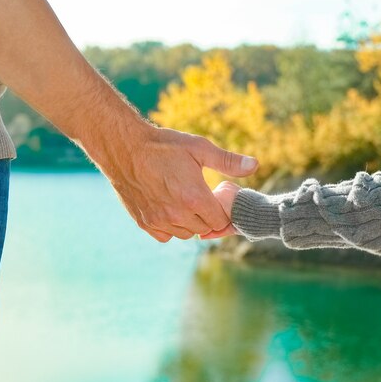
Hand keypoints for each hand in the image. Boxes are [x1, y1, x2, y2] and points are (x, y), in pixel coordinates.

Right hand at [90, 125, 256, 241]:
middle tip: (199, 195)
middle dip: (207, 214)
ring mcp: (159, 220)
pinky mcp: (145, 223)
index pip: (220, 220)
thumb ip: (228, 160)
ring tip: (184, 200)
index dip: (221, 209)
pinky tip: (168, 208)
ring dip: (189, 222)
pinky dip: (170, 227)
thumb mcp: (199, 148)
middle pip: (205, 228)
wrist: (124, 147)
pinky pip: (166, 236)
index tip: (215, 195)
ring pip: (186, 234)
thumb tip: (255, 165)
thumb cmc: (163, 145)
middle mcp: (177, 214)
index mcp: (194, 197)